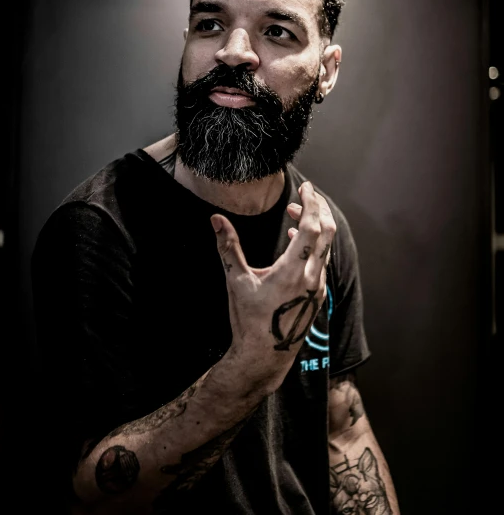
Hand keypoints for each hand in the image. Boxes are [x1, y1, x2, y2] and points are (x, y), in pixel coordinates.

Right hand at [211, 181, 335, 391]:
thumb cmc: (249, 321)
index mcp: (293, 271)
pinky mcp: (317, 295)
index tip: (306, 187)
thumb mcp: (236, 281)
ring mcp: (317, 287)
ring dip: (315, 226)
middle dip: (318, 209)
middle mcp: (312, 278)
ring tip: (295, 213)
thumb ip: (228, 247)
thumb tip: (215, 220)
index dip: (310, 203)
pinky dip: (314, 244)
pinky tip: (296, 240)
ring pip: (326, 247)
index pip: (311, 227)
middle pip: (327, 233)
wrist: (264, 357)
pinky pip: (322, 261)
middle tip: (306, 194)